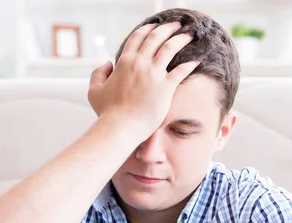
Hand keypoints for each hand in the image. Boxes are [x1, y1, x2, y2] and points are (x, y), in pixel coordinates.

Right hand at [87, 21, 199, 140]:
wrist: (120, 127)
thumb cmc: (107, 113)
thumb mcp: (94, 91)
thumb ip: (98, 74)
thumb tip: (107, 64)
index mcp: (124, 61)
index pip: (138, 37)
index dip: (148, 29)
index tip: (155, 26)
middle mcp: (140, 63)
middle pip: (156, 37)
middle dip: (168, 28)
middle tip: (177, 24)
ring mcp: (154, 74)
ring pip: (170, 48)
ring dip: (181, 39)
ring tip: (190, 36)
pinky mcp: (166, 87)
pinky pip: (182, 70)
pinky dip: (190, 63)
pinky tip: (197, 60)